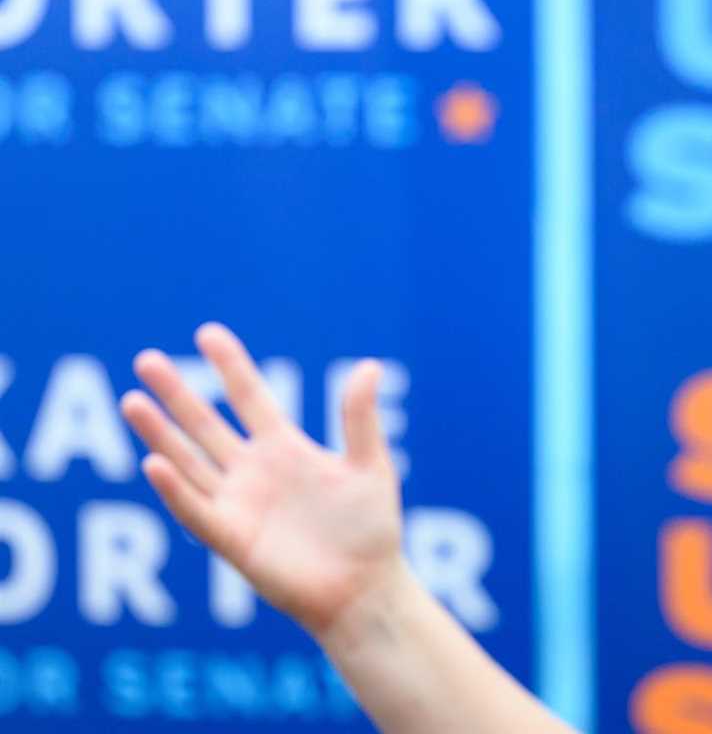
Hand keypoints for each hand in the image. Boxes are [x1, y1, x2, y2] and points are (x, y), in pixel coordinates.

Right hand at [122, 322, 403, 635]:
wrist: (365, 589)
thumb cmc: (371, 529)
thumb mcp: (369, 466)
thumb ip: (360, 419)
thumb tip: (370, 365)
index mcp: (286, 449)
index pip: (251, 397)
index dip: (230, 366)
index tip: (208, 332)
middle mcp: (254, 472)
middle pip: (206, 425)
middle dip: (177, 394)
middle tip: (146, 360)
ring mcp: (239, 504)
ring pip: (189, 462)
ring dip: (161, 434)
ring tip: (132, 401)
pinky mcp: (232, 539)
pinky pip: (196, 510)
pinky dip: (175, 488)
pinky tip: (153, 462)